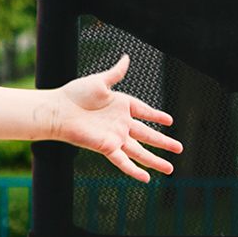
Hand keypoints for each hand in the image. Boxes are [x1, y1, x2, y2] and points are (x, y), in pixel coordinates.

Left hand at [38, 55, 182, 183]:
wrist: (58, 110)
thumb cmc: (74, 94)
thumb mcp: (99, 81)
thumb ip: (115, 73)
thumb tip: (126, 57)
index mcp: (120, 105)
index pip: (144, 111)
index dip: (157, 116)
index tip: (170, 121)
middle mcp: (120, 123)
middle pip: (147, 135)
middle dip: (164, 142)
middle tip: (180, 148)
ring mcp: (115, 137)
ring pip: (140, 152)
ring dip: (155, 160)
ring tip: (170, 169)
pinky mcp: (106, 147)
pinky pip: (123, 161)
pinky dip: (134, 170)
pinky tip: (146, 178)